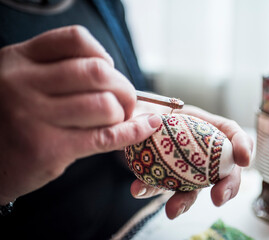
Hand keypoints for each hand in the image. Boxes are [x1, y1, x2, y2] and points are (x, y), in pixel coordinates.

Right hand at [0, 25, 161, 204]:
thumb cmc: (13, 120)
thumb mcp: (23, 82)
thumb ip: (59, 72)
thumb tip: (116, 78)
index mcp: (19, 60)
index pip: (76, 40)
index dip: (103, 55)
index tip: (109, 71)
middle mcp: (23, 83)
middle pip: (98, 73)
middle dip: (124, 87)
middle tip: (126, 100)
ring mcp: (34, 116)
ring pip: (105, 105)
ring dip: (124, 113)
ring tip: (119, 119)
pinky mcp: (48, 149)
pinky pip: (105, 137)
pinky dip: (133, 132)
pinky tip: (145, 127)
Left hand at [130, 105, 252, 218]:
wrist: (131, 120)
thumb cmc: (150, 108)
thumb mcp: (156, 103)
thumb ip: (155, 112)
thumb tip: (152, 120)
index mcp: (206, 126)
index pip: (232, 133)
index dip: (243, 145)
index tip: (244, 159)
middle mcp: (202, 151)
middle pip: (225, 170)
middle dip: (228, 187)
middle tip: (218, 198)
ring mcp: (186, 168)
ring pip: (194, 189)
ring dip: (184, 201)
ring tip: (172, 211)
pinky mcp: (166, 178)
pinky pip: (161, 187)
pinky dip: (149, 190)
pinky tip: (138, 189)